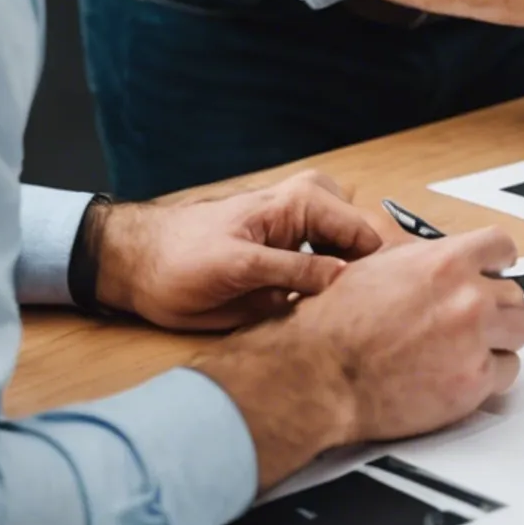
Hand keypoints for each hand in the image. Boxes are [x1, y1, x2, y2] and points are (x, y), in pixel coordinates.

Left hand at [95, 171, 389, 329]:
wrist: (141, 264)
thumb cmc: (179, 261)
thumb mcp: (236, 269)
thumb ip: (292, 270)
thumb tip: (345, 277)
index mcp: (304, 201)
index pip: (366, 235)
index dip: (379, 273)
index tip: (383, 309)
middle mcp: (314, 209)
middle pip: (367, 247)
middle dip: (371, 282)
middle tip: (366, 322)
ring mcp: (308, 229)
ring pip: (354, 263)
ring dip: (353, 292)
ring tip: (347, 323)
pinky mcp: (297, 254)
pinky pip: (333, 273)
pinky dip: (334, 295)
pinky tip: (324, 317)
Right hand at [192, 224, 523, 487]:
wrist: (316, 373)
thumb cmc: (333, 323)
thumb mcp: (375, 266)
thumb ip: (421, 261)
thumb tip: (443, 259)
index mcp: (445, 261)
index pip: (501, 247)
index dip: (498, 262)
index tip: (497, 272)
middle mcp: (468, 298)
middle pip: (515, 294)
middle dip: (496, 308)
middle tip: (473, 322)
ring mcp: (475, 341)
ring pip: (521, 332)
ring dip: (499, 340)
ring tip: (467, 349)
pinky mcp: (474, 383)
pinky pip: (506, 372)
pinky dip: (488, 376)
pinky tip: (458, 375)